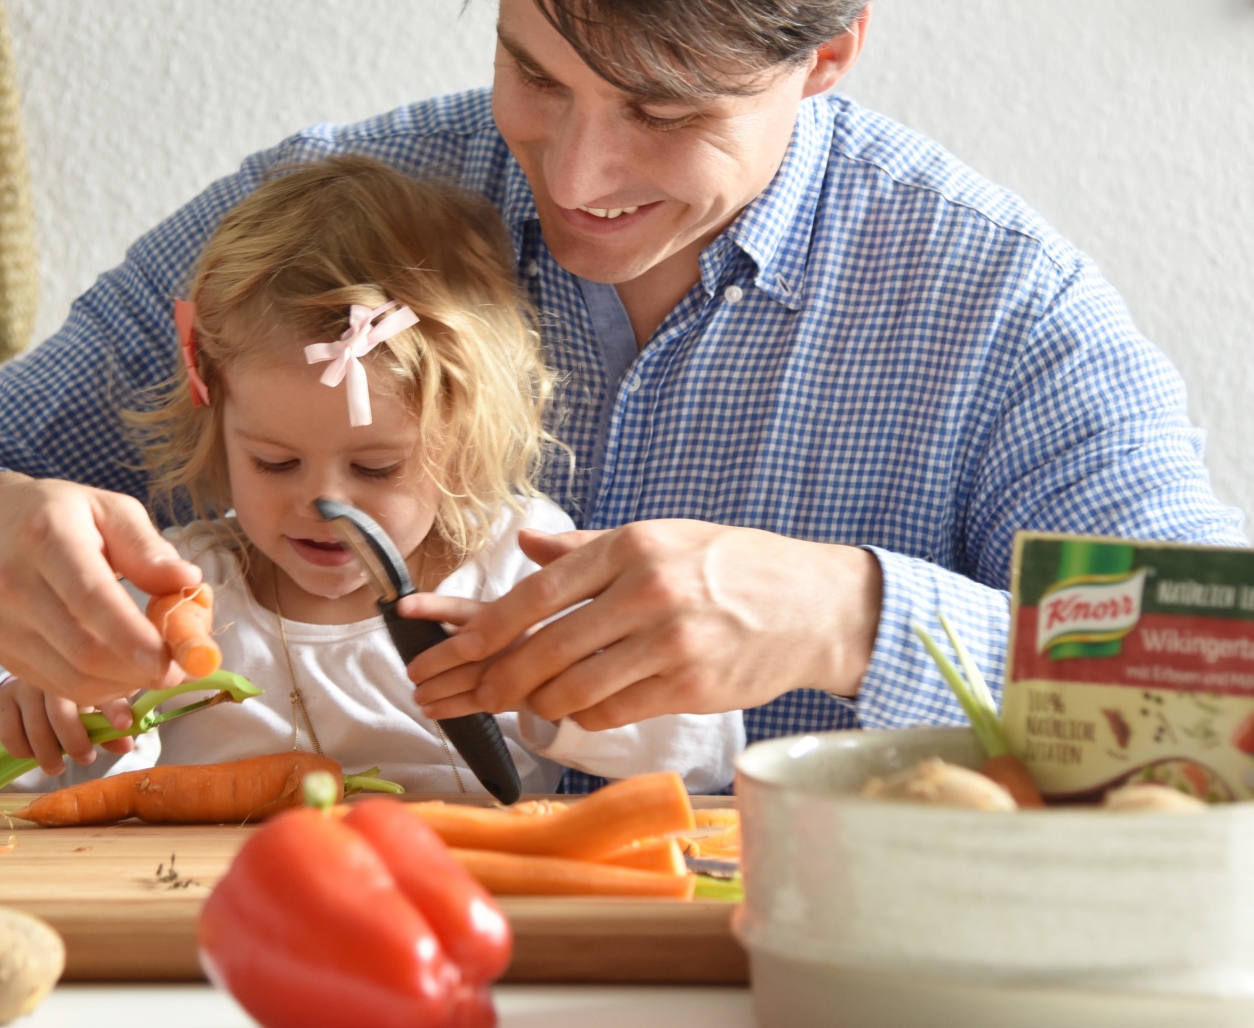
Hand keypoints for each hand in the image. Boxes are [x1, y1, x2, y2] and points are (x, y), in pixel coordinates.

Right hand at [0, 472, 200, 707]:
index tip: (172, 660)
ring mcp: (1, 625)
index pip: (91, 598)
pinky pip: (56, 687)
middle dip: (140, 671)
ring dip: (123, 686)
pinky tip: (120, 673)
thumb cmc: (55, 514)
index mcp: (46, 537)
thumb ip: (147, 546)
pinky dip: (97, 690)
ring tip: (154, 669)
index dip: (133, 637)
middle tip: (179, 670)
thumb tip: (187, 581)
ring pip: (71, 679)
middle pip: (84, 650)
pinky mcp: (0, 652)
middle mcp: (14, 584)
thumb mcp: (106, 508)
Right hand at [0, 677, 137, 776]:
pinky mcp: (4, 700)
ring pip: (35, 725)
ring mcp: (26, 686)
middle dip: (74, 742)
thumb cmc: (70, 702)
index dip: (115, 708)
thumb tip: (126, 745)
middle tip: (85, 758)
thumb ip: (109, 729)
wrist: (29, 689)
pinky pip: (10, 731)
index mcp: (85, 675)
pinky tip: (31, 754)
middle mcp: (54, 675)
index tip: (124, 725)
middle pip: (61, 712)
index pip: (102, 690)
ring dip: (47, 753)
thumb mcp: (93, 711)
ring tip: (56, 767)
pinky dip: (22, 749)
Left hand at [402, 520, 880, 729]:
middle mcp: (645, 594)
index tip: (440, 654)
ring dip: (534, 704)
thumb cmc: (729, 566)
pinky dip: (584, 715)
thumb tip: (524, 543)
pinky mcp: (689, 688)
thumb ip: (585, 550)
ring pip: (572, 690)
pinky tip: (576, 709)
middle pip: (542, 649)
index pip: (533, 595)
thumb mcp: (660, 538)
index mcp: (628, 548)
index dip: (476, 631)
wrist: (813, 604)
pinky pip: (611, 712)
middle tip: (458, 699)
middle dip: (488, 682)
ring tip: (517, 703)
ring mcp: (669, 644)